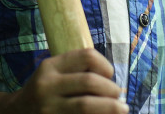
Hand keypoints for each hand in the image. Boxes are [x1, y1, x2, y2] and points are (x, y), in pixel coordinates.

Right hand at [0, 48, 126, 113]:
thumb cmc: (43, 92)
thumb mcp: (53, 73)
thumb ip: (76, 71)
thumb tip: (114, 82)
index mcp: (50, 67)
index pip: (86, 56)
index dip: (105, 66)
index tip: (110, 76)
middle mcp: (47, 86)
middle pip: (89, 82)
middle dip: (111, 90)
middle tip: (119, 97)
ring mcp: (48, 108)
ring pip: (86, 106)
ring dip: (109, 107)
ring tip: (120, 109)